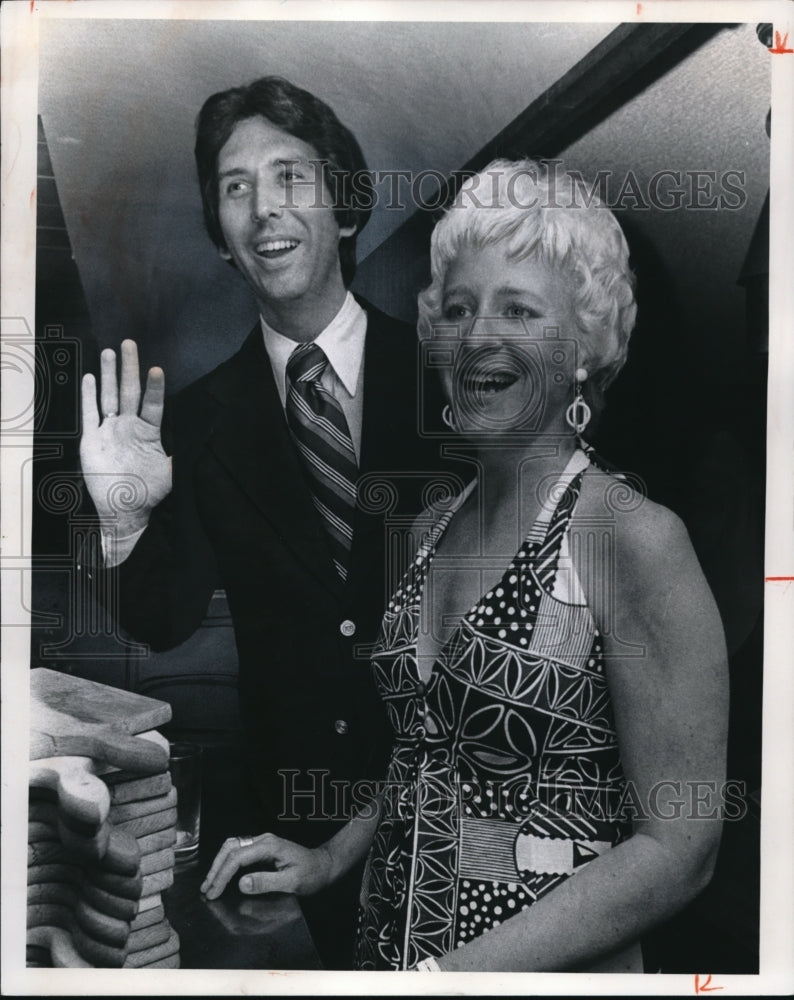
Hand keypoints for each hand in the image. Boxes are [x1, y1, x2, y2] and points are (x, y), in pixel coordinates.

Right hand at [80, 340, 171, 534]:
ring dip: (107, 375)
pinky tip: (89, 377)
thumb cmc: (148, 493)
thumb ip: (180, 462)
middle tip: (129, 343)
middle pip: (128, 391)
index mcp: (148, 432)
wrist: (122, 510)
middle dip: (129, 368)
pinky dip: (88, 397)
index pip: (152, 404)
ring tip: (109, 352)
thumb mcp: (169, 477)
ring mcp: (110, 431)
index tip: (157, 370)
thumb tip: (201, 449)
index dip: (155, 389)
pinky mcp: (91, 439)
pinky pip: (90, 414)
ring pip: (108, 397)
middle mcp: (129, 426)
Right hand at [200, 833, 333, 900]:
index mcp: (269, 846)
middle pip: (230, 848)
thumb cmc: (311, 874)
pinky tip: (222, 875)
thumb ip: (266, 882)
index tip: (213, 892)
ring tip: (209, 883)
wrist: (324, 866)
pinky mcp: (262, 849)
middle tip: (206, 889)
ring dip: (219, 864)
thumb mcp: (292, 883)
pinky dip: (226, 862)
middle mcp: (263, 840)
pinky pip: (238, 851)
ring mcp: (262, 842)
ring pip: (232, 847)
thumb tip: (241, 883)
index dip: (223, 875)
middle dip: (216, 869)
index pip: (237, 858)